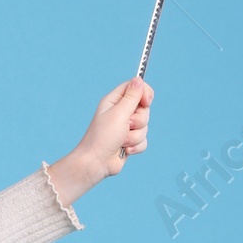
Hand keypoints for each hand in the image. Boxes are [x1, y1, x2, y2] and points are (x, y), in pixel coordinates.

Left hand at [47, 79, 152, 204]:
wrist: (96, 163)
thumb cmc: (103, 137)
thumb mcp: (119, 113)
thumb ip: (132, 97)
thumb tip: (139, 79)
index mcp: (114, 101)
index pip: (135, 87)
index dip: (144, 93)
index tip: (146, 102)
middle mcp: (120, 113)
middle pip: (144, 108)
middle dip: (139, 120)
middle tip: (127, 125)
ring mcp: (125, 128)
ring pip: (145, 126)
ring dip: (135, 136)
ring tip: (122, 141)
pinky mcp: (129, 141)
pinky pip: (144, 140)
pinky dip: (136, 146)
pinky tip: (124, 150)